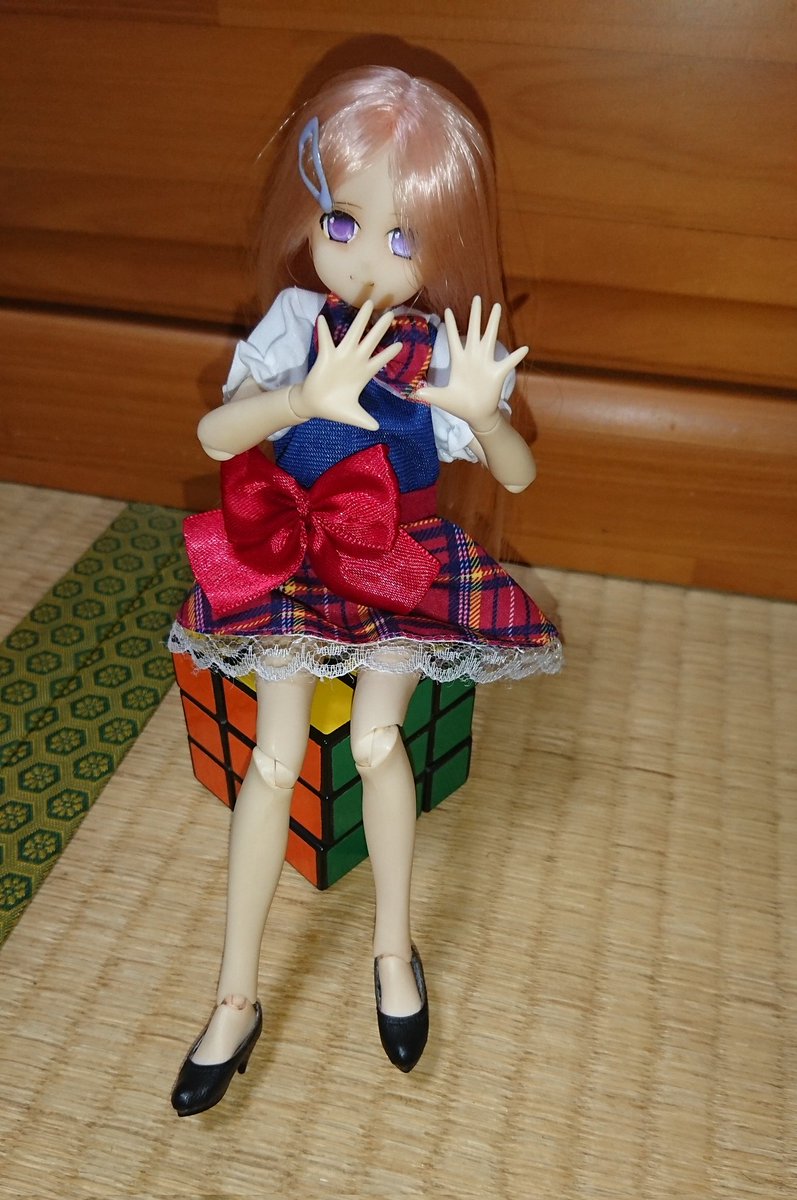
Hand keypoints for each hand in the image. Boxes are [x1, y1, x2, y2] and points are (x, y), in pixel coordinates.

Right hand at [290, 300, 401, 430]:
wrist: (314, 405)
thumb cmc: (335, 408)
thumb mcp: (354, 416)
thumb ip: (366, 421)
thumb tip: (377, 430)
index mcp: (364, 373)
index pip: (381, 360)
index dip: (390, 353)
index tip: (401, 344)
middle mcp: (355, 361)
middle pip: (371, 340)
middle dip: (381, 327)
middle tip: (391, 313)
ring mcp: (341, 356)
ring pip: (353, 334)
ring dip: (361, 319)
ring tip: (369, 304)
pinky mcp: (326, 357)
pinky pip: (326, 341)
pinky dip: (324, 331)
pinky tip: (322, 319)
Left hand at [417, 297, 527, 431]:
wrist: (476, 415)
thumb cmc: (459, 406)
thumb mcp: (441, 399)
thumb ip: (429, 393)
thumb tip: (414, 393)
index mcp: (459, 361)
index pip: (453, 338)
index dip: (451, 325)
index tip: (448, 310)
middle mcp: (473, 357)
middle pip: (474, 331)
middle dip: (475, 314)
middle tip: (477, 298)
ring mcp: (486, 363)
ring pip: (490, 337)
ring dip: (493, 323)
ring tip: (497, 307)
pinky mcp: (497, 373)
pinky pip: (508, 362)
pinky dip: (516, 356)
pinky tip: (525, 348)